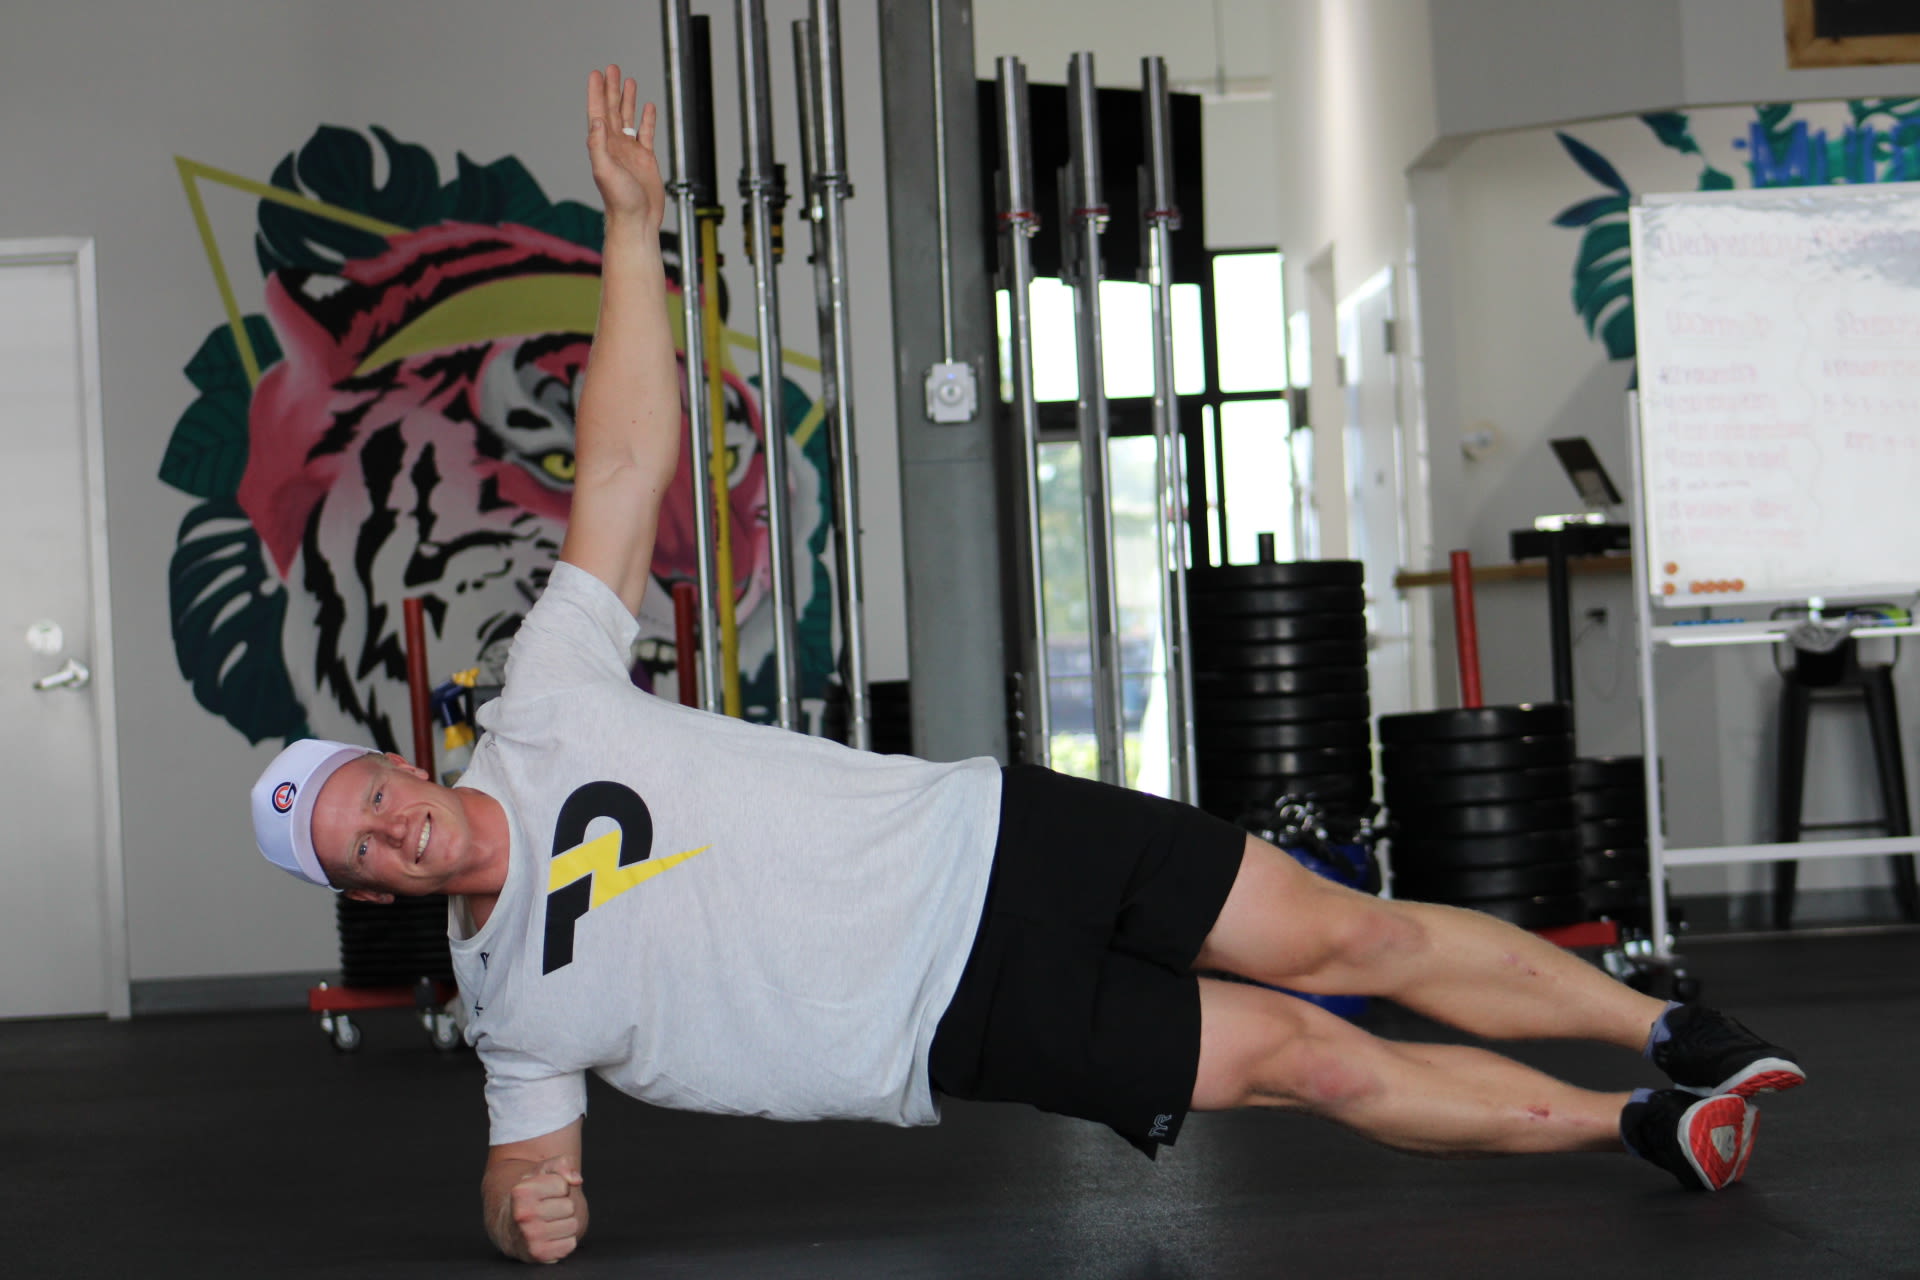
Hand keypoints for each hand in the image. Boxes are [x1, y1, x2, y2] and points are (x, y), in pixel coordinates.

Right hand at [508, 1154, 583, 1262]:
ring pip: (573, 1226)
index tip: (546, 1193)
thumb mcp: (542, 1172)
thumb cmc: (532, 1196)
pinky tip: (550, 1237)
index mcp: (521, 1192)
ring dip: (566, 1224)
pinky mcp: (538, 1254)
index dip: (560, 1188)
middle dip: (564, 1206)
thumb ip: (562, 1164)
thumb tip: (576, 1179)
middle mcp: (522, 1215)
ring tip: (549, 1223)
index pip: (563, 1185)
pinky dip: (565, 1241)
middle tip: (548, 1210)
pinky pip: (570, 1245)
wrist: (512, 1229)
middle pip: (570, 1206)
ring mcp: (529, 1236)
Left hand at [586, 65, 664, 232]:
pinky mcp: (645, 159)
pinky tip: (647, 107)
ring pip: (628, 118)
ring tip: (629, 80)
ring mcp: (630, 151)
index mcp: (603, 145)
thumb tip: (598, 119)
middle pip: (612, 109)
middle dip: (612, 88)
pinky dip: (646, 119)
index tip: (596, 74)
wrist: (637, 221)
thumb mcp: (604, 171)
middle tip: (612, 68)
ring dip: (628, 99)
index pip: (598, 112)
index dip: (596, 92)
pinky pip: (646, 133)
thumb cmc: (619, 202)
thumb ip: (598, 144)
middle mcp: (615, 145)